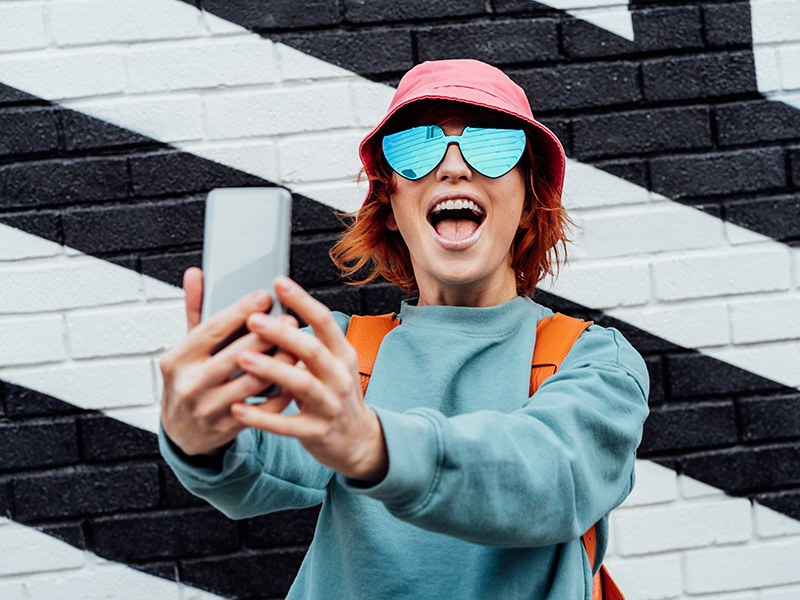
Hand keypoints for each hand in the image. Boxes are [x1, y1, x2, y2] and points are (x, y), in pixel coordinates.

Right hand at [160, 267, 297, 456]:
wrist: (181, 432)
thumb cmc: (188, 380)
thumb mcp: (186, 348)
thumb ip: (195, 311)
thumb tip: (196, 273)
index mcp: (176, 360)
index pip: (211, 330)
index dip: (239, 312)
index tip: (264, 296)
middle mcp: (190, 385)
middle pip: (235, 356)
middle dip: (266, 336)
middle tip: (290, 320)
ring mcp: (208, 410)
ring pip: (253, 383)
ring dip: (280, 363)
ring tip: (298, 346)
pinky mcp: (228, 428)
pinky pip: (263, 408)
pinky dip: (282, 391)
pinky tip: (296, 375)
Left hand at [229, 276, 388, 483]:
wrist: (356, 439)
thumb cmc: (334, 394)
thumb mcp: (333, 364)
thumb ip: (308, 342)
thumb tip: (274, 312)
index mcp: (342, 354)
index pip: (324, 322)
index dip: (302, 301)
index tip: (278, 283)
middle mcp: (340, 377)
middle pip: (313, 350)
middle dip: (283, 334)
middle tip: (253, 319)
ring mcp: (330, 405)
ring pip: (301, 384)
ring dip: (272, 370)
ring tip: (242, 358)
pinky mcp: (316, 432)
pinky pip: (287, 424)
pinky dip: (262, 417)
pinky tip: (238, 408)